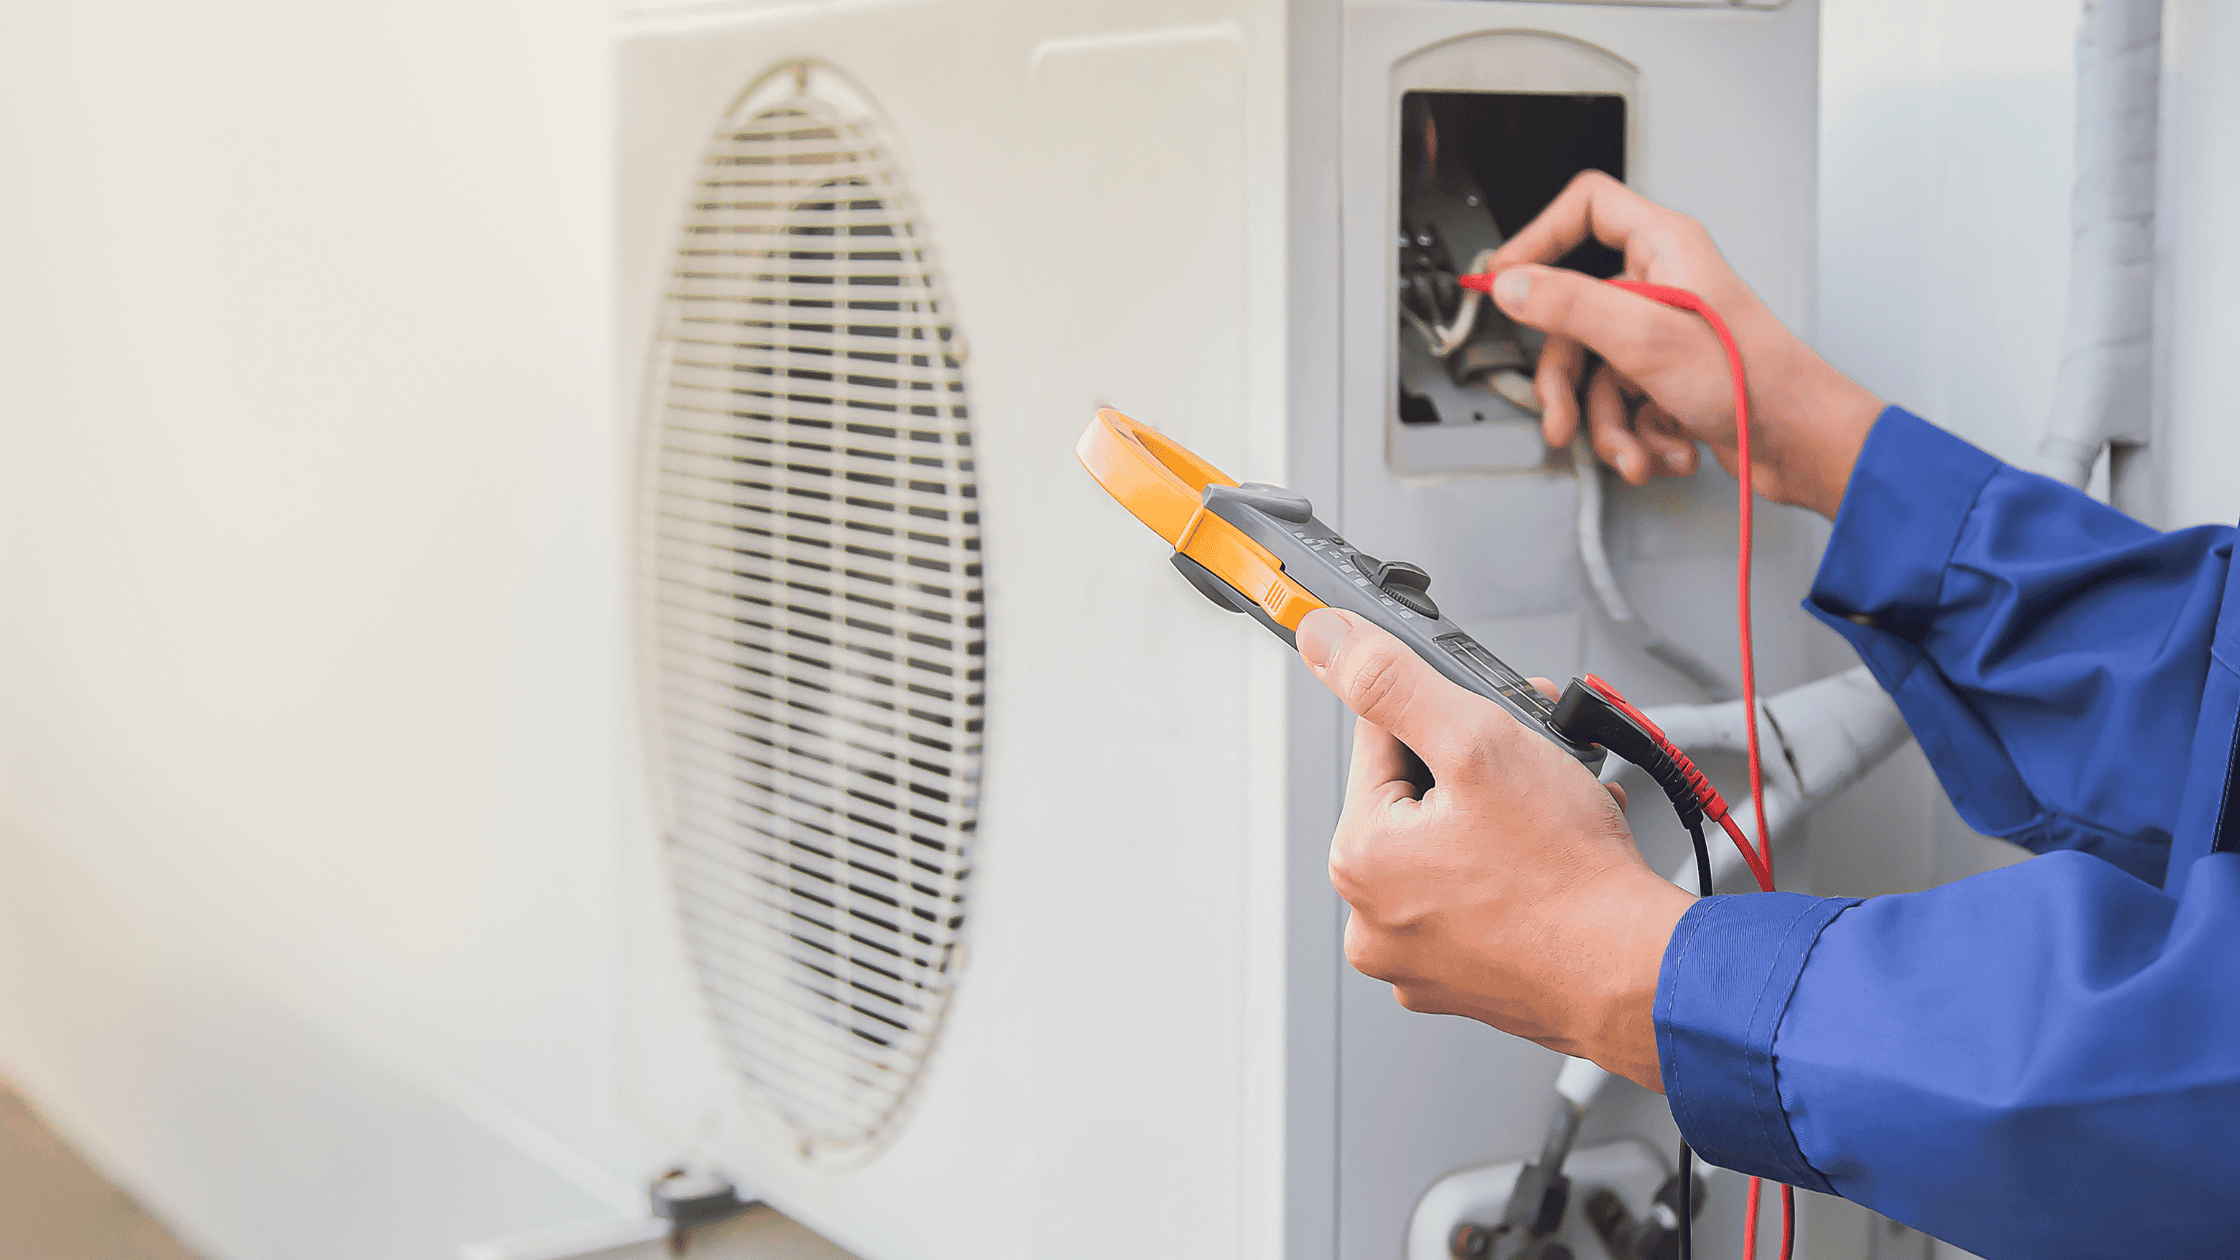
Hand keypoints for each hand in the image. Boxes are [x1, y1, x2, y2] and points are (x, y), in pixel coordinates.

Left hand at [1296, 606, 1692, 1088]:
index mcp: (1358, 859)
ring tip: (1557, 813)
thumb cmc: (1569, 877)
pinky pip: (1477, 900)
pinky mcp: (1465, 981)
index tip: (1493, 719)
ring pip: (1452, 847)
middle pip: (1417, 797)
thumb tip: (1326, 638)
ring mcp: (1419, 958)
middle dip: (1481, 767)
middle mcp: (1373, 918)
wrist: (1639, 974)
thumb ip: (1394, 682)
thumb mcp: (1477, 742)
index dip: (1445, 715)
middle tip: (1537, 764)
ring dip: (1503, 815)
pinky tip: (1555, 860)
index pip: (1381, 740)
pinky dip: (1513, 872)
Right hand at [1483, 171, 1882, 517]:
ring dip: (1609, 425)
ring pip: (1597, 373)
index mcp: (1663, 248)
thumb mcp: (1644, 337)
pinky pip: (1625, 403)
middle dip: (1569, 381)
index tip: (1506, 278)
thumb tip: (1512, 284)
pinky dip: (1638, 436)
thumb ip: (1569, 305)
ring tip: (1631, 451)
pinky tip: (1664, 449)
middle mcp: (1662, 285)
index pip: (1586, 208)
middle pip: (1575, 315)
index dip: (1539, 237)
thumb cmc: (1754, 379)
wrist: (1799, 442)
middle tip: (1561, 413)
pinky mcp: (1671, 379)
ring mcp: (1665, 334)